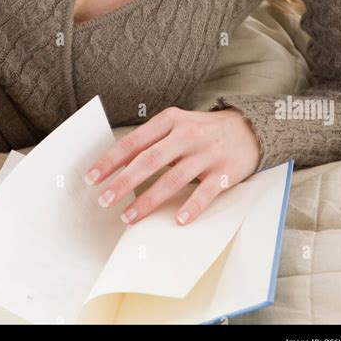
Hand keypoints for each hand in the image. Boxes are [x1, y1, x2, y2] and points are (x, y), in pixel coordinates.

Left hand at [83, 105, 261, 225]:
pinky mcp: (224, 171)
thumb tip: (117, 166)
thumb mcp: (176, 125)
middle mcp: (187, 134)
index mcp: (170, 120)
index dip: (111, 161)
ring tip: (129, 216)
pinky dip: (191, 206)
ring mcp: (206, 153)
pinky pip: (205, 192)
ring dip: (148, 200)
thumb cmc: (202, 130)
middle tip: (104, 200)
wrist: (248, 128)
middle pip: (149, 160)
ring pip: (173, 179)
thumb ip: (151, 141)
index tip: (92, 178)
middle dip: (123, 182)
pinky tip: (177, 220)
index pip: (134, 142)